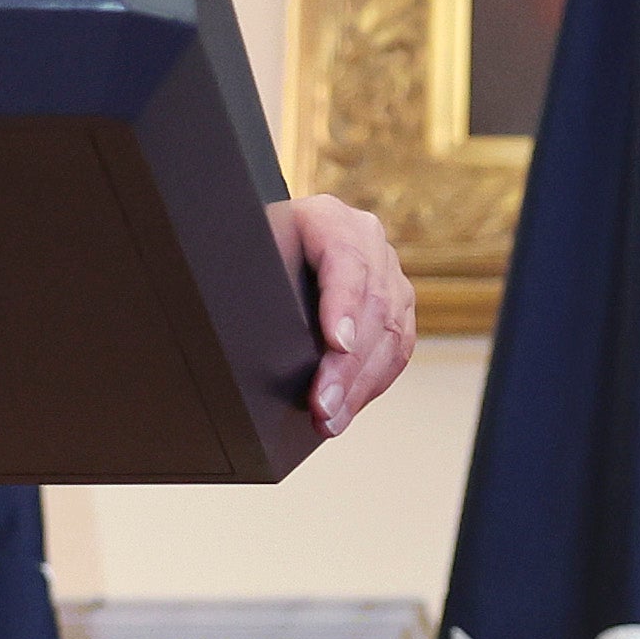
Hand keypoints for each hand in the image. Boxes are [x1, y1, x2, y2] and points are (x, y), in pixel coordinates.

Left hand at [269, 196, 414, 439]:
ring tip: (330, 420)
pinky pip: (398, 349)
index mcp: (328, 218)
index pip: (346, 259)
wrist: (273, 246)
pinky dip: (372, 384)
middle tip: (322, 405)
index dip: (343, 304)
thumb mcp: (246, 256)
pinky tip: (346, 409)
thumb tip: (241, 337)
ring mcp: (388, 273)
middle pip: (373, 305)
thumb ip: (250, 283)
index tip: (336, 343)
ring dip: (360, 384)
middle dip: (347, 365)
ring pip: (392, 332)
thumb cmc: (254, 253)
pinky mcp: (398, 305)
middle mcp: (367, 240)